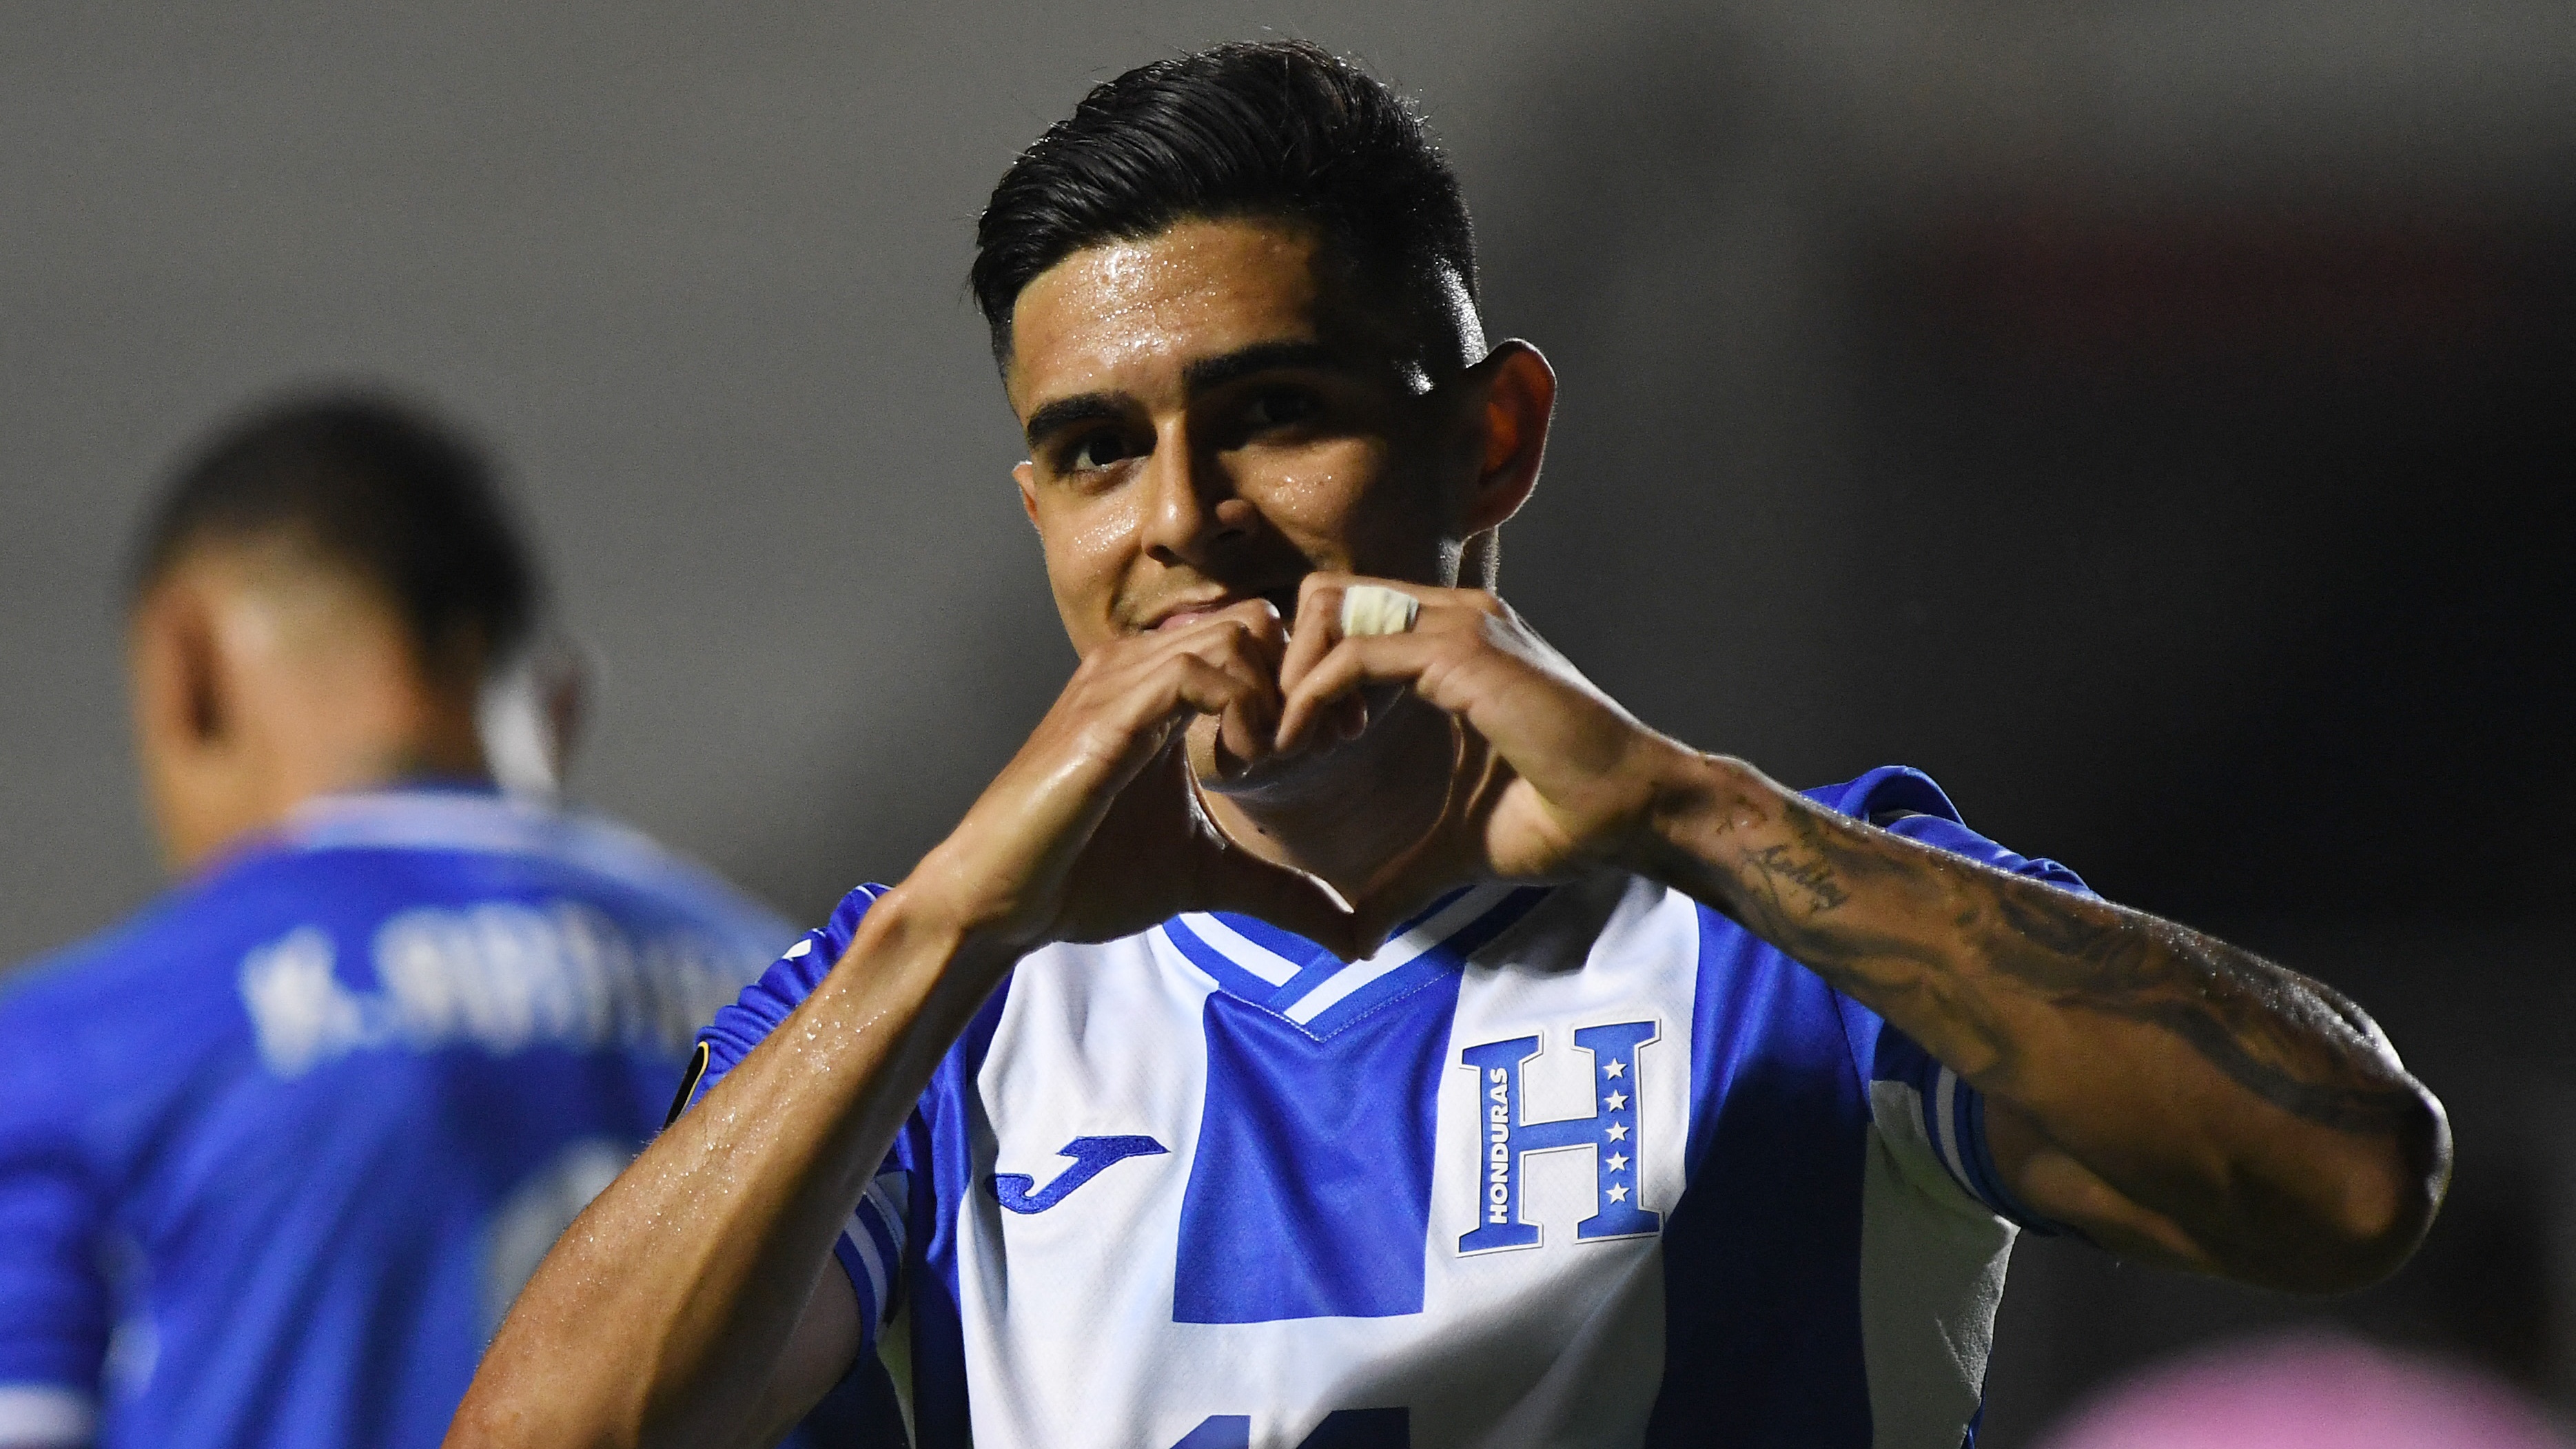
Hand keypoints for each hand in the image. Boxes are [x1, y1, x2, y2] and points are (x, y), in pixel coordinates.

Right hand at [906, 599, 1357, 954]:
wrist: (1001, 902)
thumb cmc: (1089, 878)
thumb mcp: (1209, 878)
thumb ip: (1282, 892)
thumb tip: (1356, 934)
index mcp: (1161, 687)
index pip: (1261, 634)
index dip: (1309, 683)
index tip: (1332, 745)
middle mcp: (1140, 666)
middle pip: (1260, 620)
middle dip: (1303, 681)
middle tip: (1310, 752)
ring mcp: (1120, 681)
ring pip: (1236, 635)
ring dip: (1273, 697)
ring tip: (1268, 763)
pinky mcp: (1107, 713)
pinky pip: (1195, 670)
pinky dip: (1239, 708)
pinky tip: (1239, 765)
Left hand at [1274, 573, 1690, 911]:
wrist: (1633, 813)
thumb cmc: (1562, 821)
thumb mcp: (1456, 846)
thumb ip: (1401, 877)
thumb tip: (1358, 934)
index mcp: (1458, 642)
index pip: (1351, 616)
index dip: (1312, 673)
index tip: (1313, 742)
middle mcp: (1458, 617)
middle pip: (1327, 596)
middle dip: (1290, 660)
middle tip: (1294, 734)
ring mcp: (1463, 626)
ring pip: (1332, 609)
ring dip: (1294, 675)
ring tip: (1298, 741)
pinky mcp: (1464, 652)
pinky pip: (1355, 652)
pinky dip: (1314, 694)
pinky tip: (1310, 743)